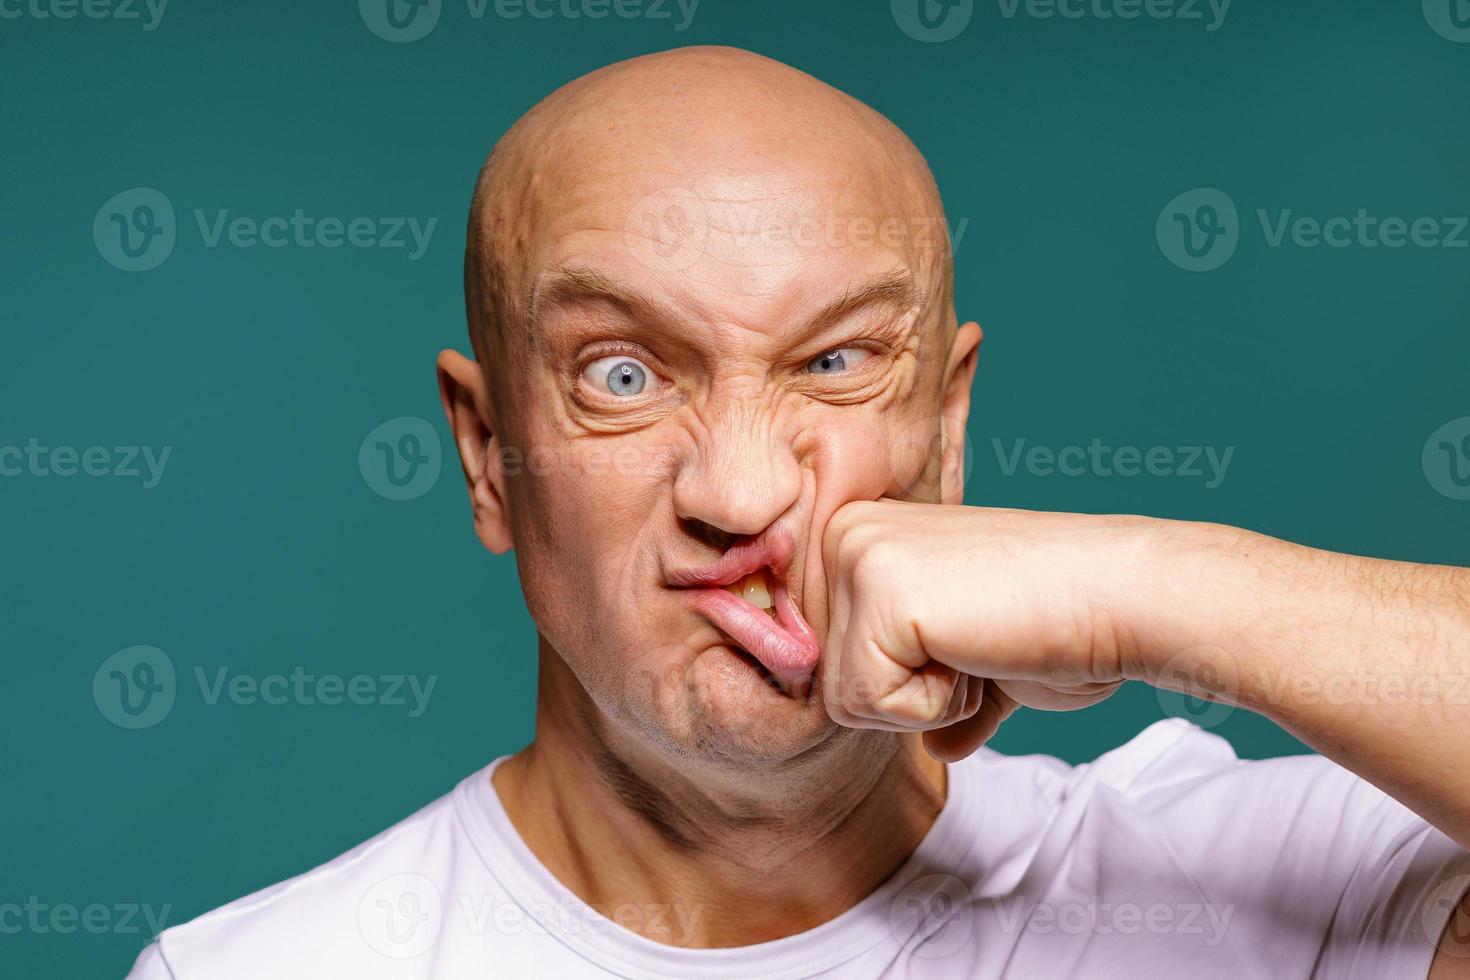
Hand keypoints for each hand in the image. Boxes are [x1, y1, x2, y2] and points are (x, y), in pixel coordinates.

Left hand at [819, 499, 1155, 759]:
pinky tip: (977, 649)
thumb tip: (935, 751)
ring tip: (977, 644)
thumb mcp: (977, 659)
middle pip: (828, 683)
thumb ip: (941, 692)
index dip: (905, 683)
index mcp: (858, 537)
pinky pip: (870, 703)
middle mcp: (843, 533)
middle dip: (909, 695)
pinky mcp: (880, 591)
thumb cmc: (1060, 623)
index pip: (830, 661)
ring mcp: (857, 555)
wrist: (1123, 600)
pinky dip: (936, 705)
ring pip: (843, 699)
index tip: (967, 637)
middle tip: (977, 643)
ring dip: (923, 702)